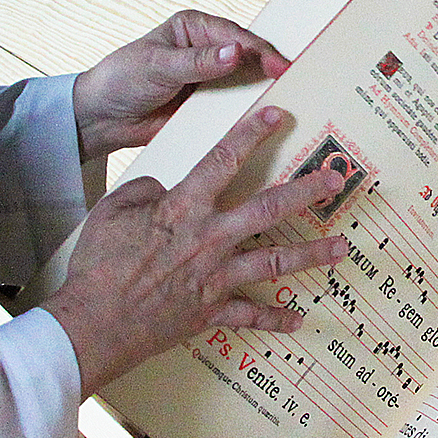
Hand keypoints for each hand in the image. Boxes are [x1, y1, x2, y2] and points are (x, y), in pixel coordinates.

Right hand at [40, 105, 348, 395]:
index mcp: (183, 208)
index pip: (223, 161)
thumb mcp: (113, 209)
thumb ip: (145, 190)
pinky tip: (297, 318)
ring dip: (311, 254)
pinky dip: (274, 318)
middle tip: (335, 180)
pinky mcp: (210, 311)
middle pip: (267, 209)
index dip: (251, 134)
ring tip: (342, 247)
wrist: (95, 321)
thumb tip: (163, 189)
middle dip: (306, 192)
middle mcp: (209, 238)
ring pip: (274, 261)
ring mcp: (215, 277)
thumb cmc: (99, 264)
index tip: (278, 116)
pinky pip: (250, 316)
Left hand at [71, 10, 290, 163]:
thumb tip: (234, 52)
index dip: (260, 51)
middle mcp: (207, 50)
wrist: (101, 118)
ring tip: (290, 105)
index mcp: (195, 28)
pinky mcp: (206, 107)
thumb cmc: (122, 79)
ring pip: (244, 85)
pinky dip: (246, 116)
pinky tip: (263, 125)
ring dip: (262, 94)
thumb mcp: (158, 66)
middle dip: (269, 70)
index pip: (236, 36)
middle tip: (297, 84)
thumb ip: (197, 62)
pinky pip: (232, 110)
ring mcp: (209, 80)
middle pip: (247, 59)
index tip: (280, 67)